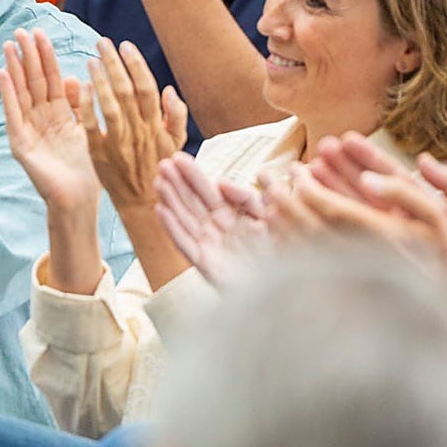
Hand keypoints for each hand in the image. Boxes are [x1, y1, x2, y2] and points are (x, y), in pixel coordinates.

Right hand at [0, 28, 98, 214]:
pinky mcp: (20, 145)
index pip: (51, 79)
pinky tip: (3, 75)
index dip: (46, 56)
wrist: (79, 201)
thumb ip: (80, 104)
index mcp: (58, 114)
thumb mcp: (86, 129)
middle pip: (34, 81)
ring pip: (21, 93)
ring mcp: (28, 131)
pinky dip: (8, 95)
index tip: (40, 32)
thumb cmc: (86, 169)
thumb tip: (76, 78)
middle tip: (20, 30)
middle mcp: (40, 119)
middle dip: (28, 55)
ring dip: (14, 68)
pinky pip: (13, 115)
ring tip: (8, 45)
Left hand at [79, 37, 187, 212]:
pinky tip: (81, 88)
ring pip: (110, 106)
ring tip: (90, 60)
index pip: (147, 88)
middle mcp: (139, 132)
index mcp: (157, 126)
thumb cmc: (161, 171)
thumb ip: (176, 117)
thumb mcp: (176, 145)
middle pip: (126, 91)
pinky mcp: (100, 154)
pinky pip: (92, 128)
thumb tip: (169, 90)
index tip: (125, 45)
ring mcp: (119, 143)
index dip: (136, 65)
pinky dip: (87, 107)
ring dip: (100, 80)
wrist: (145, 206)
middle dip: (114, 63)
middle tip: (101, 42)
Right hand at [154, 152, 270, 286]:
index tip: (177, 157)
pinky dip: (172, 228)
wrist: (287, 288)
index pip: (206, 191)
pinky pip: (185, 244)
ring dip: (170, 200)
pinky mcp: (205, 265)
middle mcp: (215, 230)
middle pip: (191, 203)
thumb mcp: (266, 217)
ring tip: (159, 181)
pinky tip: (161, 210)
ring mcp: (208, 247)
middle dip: (176, 183)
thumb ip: (246, 197)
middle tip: (162, 164)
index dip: (192, 175)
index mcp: (229, 216)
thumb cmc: (277, 254)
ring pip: (184, 219)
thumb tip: (219, 182)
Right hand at [310, 133, 446, 274]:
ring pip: (348, 203)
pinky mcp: (366, 251)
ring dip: (328, 184)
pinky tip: (307, 199)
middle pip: (362, 186)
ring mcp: (377, 234)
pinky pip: (340, 228)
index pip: (387, 174)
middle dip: (341, 165)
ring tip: (310, 166)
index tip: (347, 139)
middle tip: (323, 147)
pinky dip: (323, 214)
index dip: (367, 156)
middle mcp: (392, 218)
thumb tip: (423, 159)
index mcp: (413, 205)